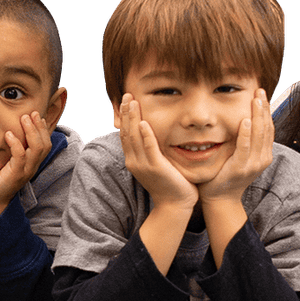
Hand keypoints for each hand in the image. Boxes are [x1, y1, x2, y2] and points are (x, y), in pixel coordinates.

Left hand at [0, 111, 50, 211]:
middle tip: (32, 113)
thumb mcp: (6, 160)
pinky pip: (20, 157)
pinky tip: (9, 134)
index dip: (43, 129)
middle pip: (44, 144)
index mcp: (32, 163)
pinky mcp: (14, 176)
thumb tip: (9, 129)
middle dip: (39, 127)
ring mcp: (25, 172)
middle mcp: (32, 167)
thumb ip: (11, 148)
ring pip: (36, 149)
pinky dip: (16, 144)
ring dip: (31, 131)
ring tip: (24, 118)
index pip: (45, 144)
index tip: (37, 115)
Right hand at [118, 94, 196, 208]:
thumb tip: (153, 135)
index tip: (126, 101)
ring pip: (134, 137)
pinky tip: (144, 122)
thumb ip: (152, 150)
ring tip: (133, 102)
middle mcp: (134, 161)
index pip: (125, 134)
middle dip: (126, 113)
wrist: (174, 205)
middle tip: (127, 95)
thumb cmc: (170, 184)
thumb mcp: (156, 165)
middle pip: (126, 132)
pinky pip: (149, 148)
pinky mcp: (156, 167)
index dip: (125, 117)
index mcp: (133, 160)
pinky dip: (146, 135)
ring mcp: (143, 165)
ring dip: (133, 118)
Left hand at [199, 89, 272, 203]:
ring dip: (258, 115)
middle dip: (263, 108)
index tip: (261, 95)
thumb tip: (242, 120)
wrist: (220, 198)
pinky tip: (246, 120)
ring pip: (259, 134)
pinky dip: (246, 133)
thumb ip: (243, 141)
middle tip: (259, 91)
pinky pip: (245, 147)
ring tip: (255, 100)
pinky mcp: (241, 167)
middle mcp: (263, 158)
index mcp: (264, 154)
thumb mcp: (239, 155)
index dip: (266, 110)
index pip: (269, 127)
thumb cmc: (225, 175)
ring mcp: (253, 164)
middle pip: (267, 127)